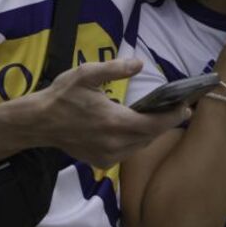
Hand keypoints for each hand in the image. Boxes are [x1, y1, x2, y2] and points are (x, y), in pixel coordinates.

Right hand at [26, 59, 189, 167]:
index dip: (173, 117)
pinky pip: (127, 153)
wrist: (38, 123)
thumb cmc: (62, 96)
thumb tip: (139, 64)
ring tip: (161, 117)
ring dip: (151, 133)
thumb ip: (115, 68)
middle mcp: (114, 144)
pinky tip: (136, 129)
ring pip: (140, 146)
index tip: (187, 108)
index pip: (154, 124)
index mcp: (115, 122)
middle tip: (179, 109)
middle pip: (150, 136)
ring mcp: (108, 156)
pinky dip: (135, 141)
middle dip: (166, 123)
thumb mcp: (86, 74)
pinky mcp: (101, 162)